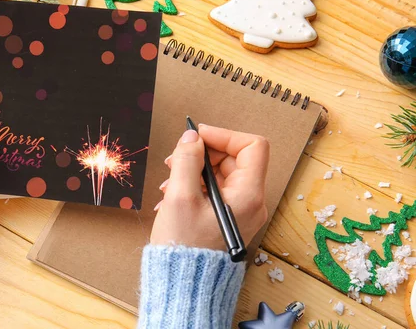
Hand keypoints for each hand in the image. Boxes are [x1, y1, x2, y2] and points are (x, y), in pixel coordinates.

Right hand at [150, 125, 269, 250]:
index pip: (252, 147)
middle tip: (174, 160)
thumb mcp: (180, 197)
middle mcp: (251, 202)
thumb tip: (192, 137)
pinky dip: (195, 186)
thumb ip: (186, 160)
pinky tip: (171, 196)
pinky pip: (217, 191)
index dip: (224, 136)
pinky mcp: (229, 219)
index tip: (197, 137)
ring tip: (168, 183)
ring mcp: (241, 212)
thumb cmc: (184, 246)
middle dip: (203, 154)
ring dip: (194, 171)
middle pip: (234, 159)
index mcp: (248, 195)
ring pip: (222, 174)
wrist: (184, 285)